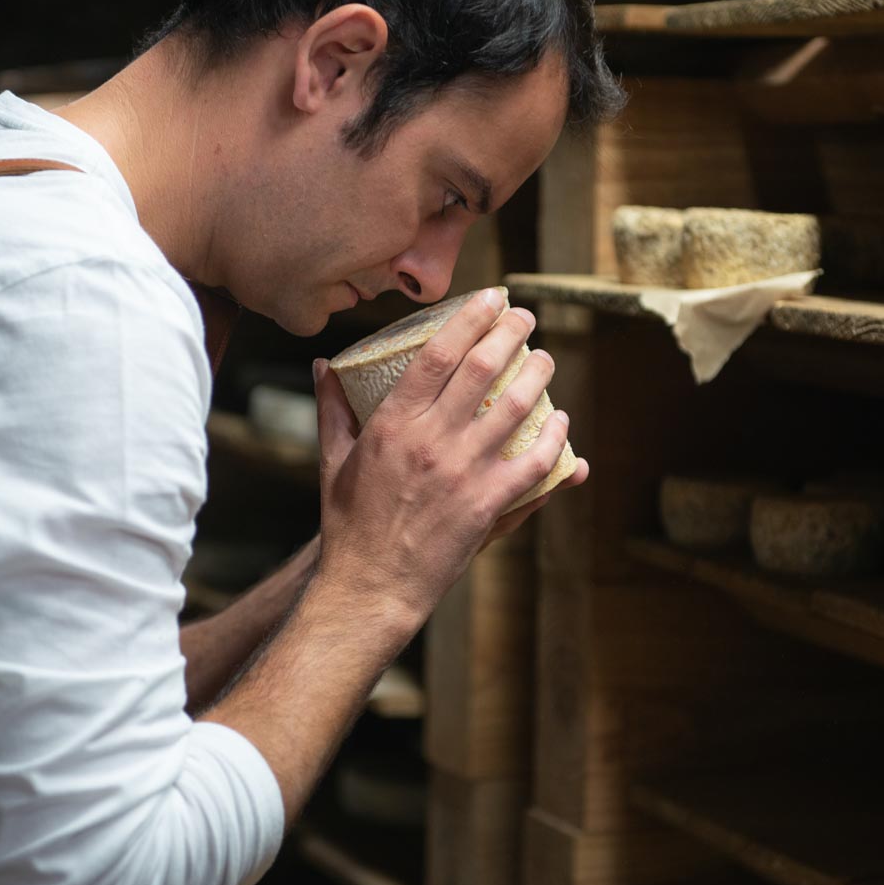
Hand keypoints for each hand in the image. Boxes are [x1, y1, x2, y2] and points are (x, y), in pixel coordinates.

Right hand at [313, 289, 578, 629]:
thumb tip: (323, 363)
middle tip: (525, 318)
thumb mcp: (332, 460)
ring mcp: (461, 473)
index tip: (491, 297)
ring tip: (546, 360)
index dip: (470, 319)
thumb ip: (332, 408)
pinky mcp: (486, 505)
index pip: (437, 354)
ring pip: (514, 408)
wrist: (370, 587)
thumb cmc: (349, 524)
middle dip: (512, 333)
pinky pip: (534, 463)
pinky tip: (561, 422)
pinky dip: (554, 438)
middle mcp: (429, 441)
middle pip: (483, 369)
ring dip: (539, 376)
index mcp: (390, 425)